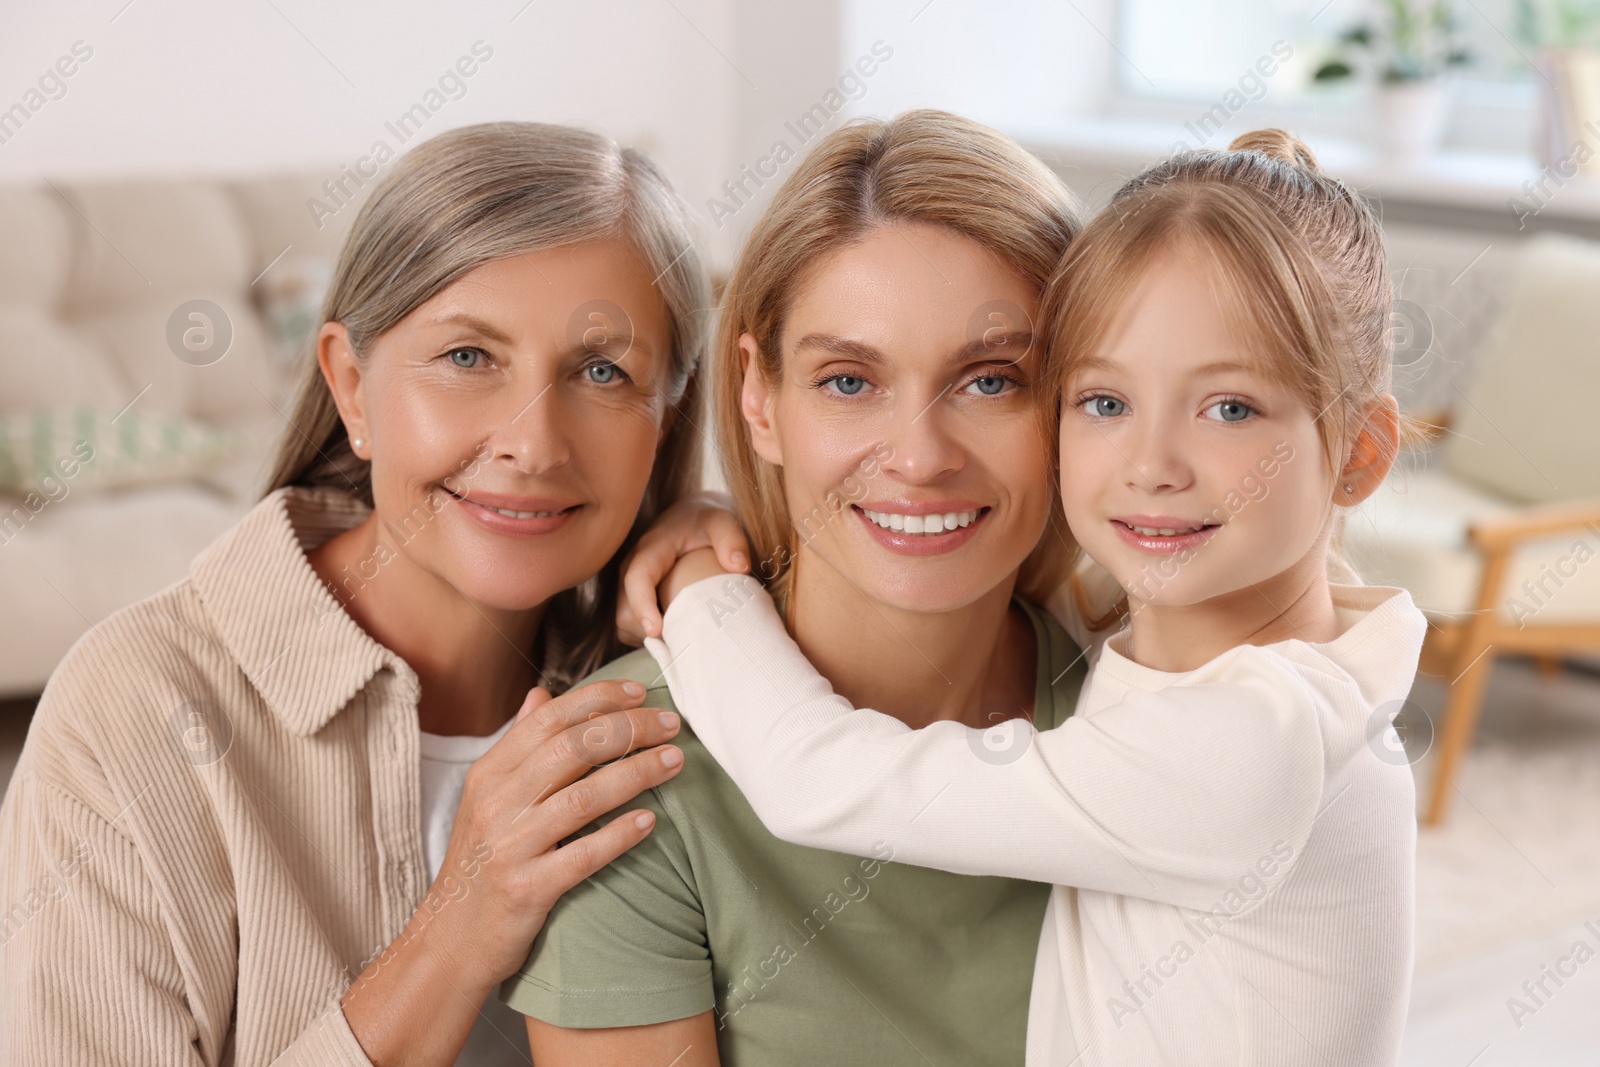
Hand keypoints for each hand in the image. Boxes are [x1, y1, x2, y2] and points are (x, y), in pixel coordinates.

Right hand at [341, 680, 682, 1064]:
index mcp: (489, 773)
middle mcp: (496, 803)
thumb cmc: (480, 861)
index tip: (642, 693)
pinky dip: (619, 835)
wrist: (450, 939)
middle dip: (629, 729)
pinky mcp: (527, 890)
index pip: (549, 719)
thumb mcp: (486, 797)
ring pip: (583, 797)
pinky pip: (583, 856)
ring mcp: (510, 847)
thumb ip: (518, 745)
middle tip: (671, 725)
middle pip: (572, 749)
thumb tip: (542, 693)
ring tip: (675, 761)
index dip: (599, 699)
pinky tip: (650, 821)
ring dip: (637, 774)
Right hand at [619, 491, 749, 643]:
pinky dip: (650, 639)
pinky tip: (677, 637)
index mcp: (650, 549)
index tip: (656, 630)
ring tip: (682, 641)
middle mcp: (631, 568)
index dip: (642, 606)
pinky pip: (630, 629)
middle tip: (683, 643)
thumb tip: (739, 566)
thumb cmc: (706, 524)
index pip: (637, 577)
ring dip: (648, 638)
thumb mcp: (722, 522)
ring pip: (625, 624)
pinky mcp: (631, 601)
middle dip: (646, 630)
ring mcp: (627, 587)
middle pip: (625, 610)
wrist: (689, 521)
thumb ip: (731, 538)